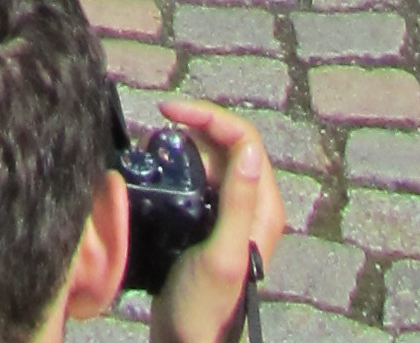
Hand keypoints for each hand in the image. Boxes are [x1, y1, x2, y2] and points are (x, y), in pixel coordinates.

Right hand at [147, 102, 284, 342]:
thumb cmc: (205, 306)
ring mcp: (230, 215)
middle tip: (158, 125)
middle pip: (229, 145)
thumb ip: (238, 203)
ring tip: (155, 145)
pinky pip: (199, 180)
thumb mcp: (222, 254)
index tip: (168, 112)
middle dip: (196, 126)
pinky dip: (180, 166)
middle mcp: (252, 206)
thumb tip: (248, 148)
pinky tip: (159, 170)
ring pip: (213, 160)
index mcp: (264, 209)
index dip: (210, 117)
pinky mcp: (208, 223)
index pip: (245, 141)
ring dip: (187, 144)